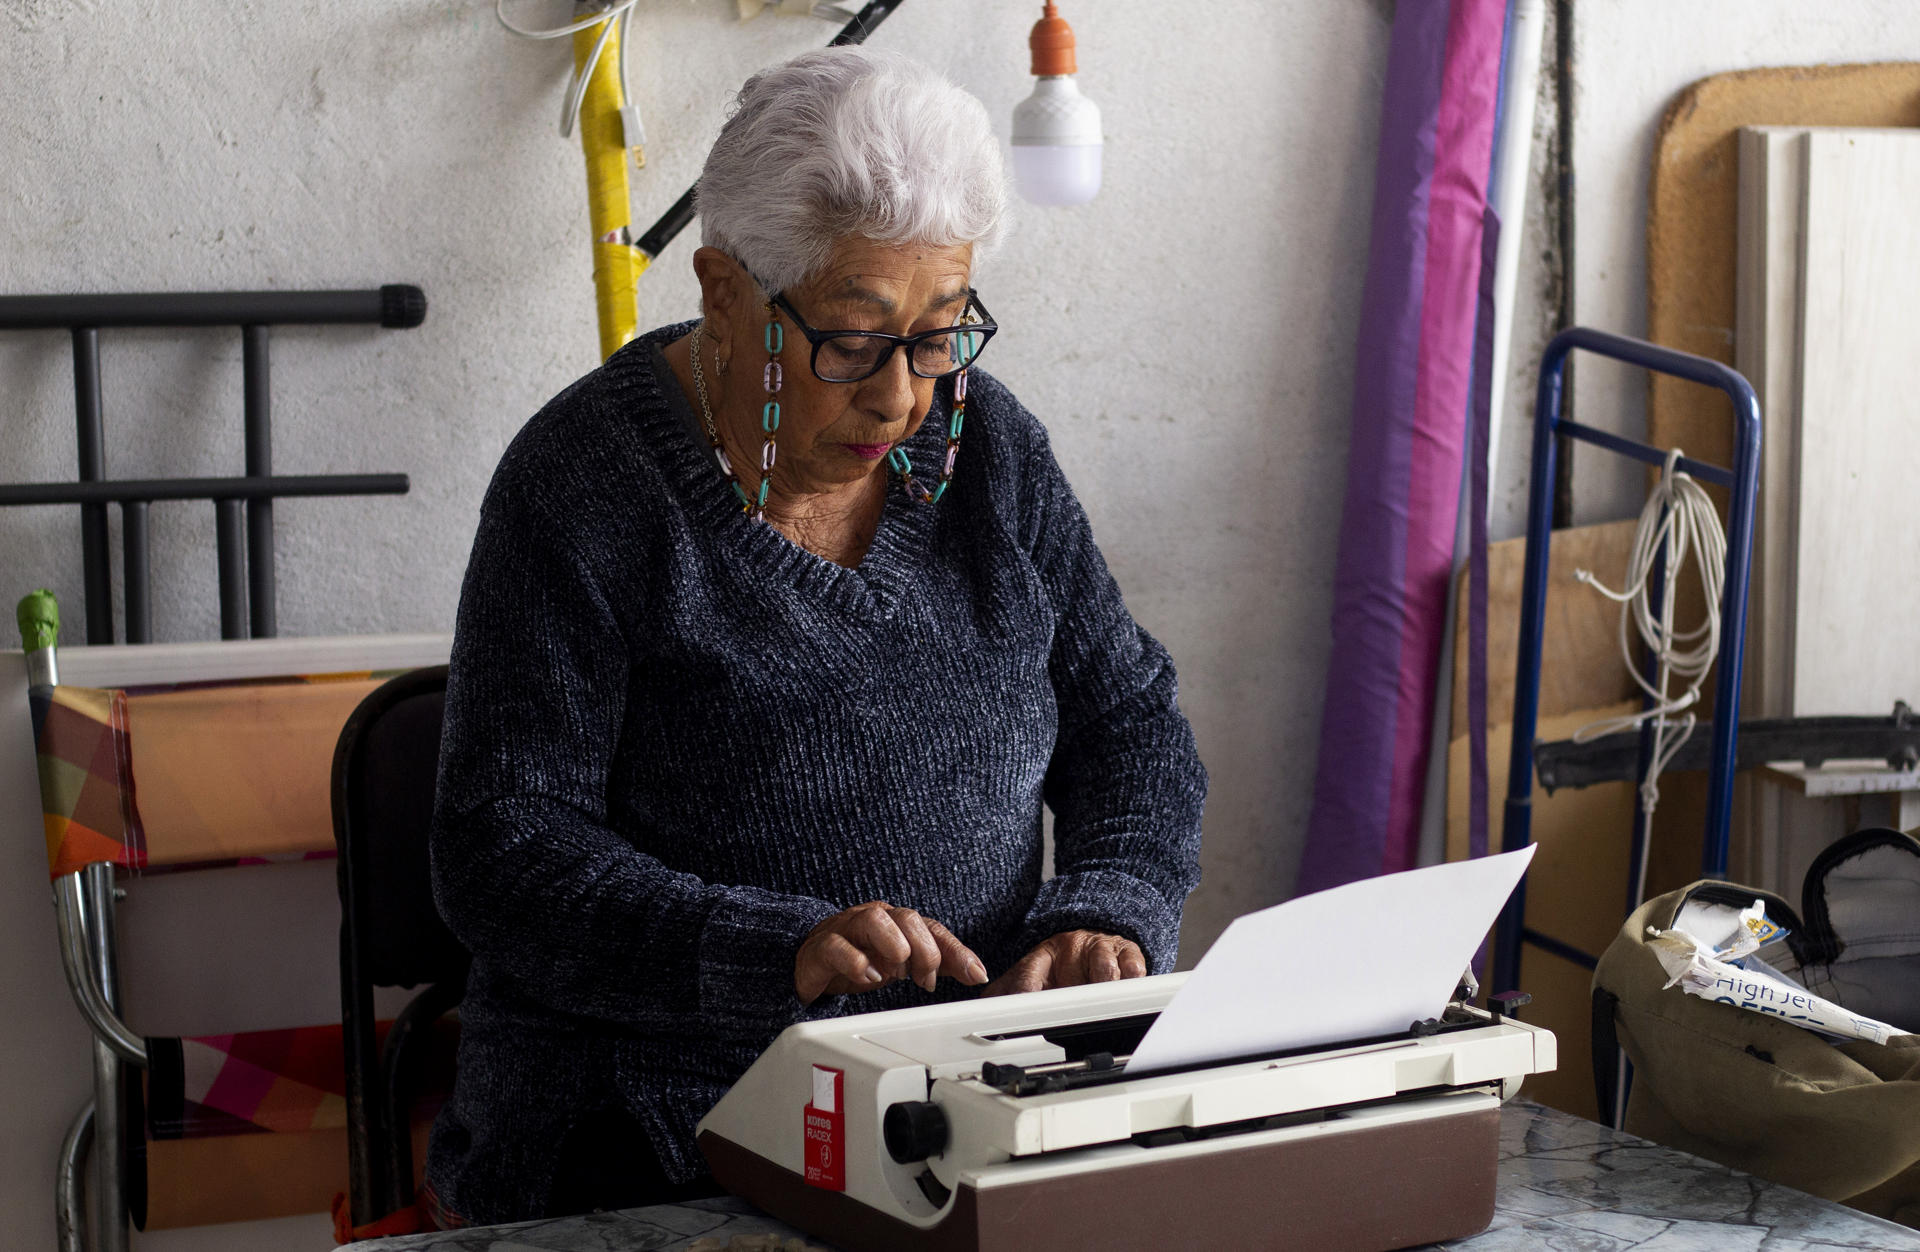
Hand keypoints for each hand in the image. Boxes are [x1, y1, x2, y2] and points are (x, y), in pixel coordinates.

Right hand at [795, 901, 988, 1004]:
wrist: (809, 962)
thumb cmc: (858, 956)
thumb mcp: (903, 963)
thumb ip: (938, 963)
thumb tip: (976, 971)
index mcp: (896, 922)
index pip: (932, 927)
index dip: (955, 951)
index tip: (975, 974)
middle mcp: (874, 919)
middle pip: (907, 919)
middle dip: (924, 951)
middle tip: (923, 979)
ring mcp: (846, 929)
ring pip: (873, 919)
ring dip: (893, 946)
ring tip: (895, 973)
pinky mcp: (820, 948)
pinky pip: (836, 946)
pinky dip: (856, 962)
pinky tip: (869, 977)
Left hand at [982, 930, 1146, 996]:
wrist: (1096, 932)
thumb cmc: (1063, 961)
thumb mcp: (1032, 971)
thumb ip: (1007, 989)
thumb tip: (979, 1008)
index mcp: (1043, 956)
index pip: (1029, 974)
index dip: (1025, 992)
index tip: (1021, 1008)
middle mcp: (1071, 950)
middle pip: (1072, 972)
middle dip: (1073, 992)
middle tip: (1067, 1010)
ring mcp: (1101, 951)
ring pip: (1105, 968)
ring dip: (1104, 985)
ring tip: (1102, 998)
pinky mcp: (1128, 954)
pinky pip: (1134, 966)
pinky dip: (1133, 979)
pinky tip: (1130, 987)